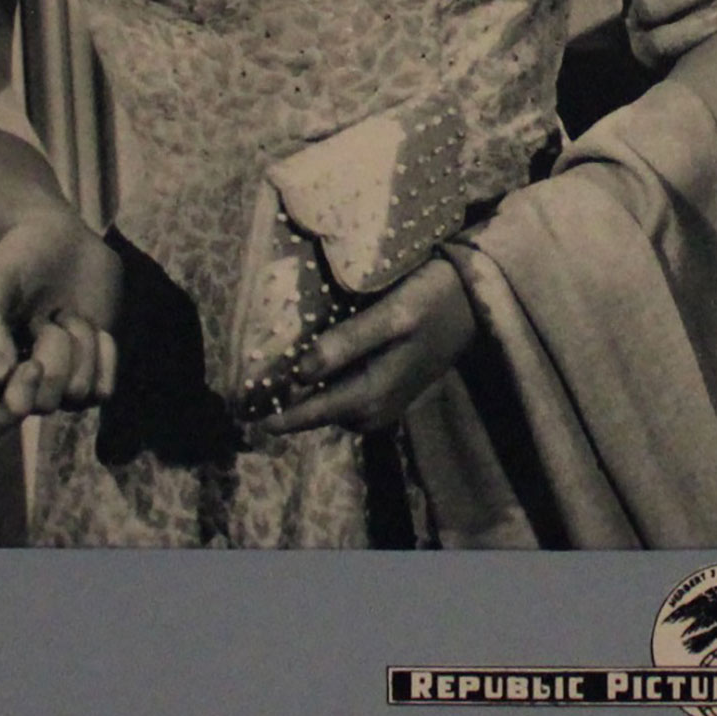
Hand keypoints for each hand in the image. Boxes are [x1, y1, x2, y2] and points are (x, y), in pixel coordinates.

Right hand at [0, 208, 122, 438]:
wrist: (60, 237)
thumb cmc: (15, 263)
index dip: (7, 413)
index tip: (29, 366)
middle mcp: (17, 386)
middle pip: (42, 406)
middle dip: (53, 357)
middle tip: (47, 320)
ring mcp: (57, 382)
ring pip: (77, 396)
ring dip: (79, 348)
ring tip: (65, 314)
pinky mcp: (91, 372)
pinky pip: (104, 390)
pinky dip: (103, 355)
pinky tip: (93, 325)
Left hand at [250, 255, 481, 437]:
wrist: (478, 301)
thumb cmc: (433, 300)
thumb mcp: (391, 316)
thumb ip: (346, 343)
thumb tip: (300, 373)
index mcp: (372, 395)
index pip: (310, 413)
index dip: (275, 414)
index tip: (239, 415)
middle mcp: (375, 410)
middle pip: (318, 412)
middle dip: (287, 401)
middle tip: (250, 386)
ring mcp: (383, 404)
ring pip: (331, 405)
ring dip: (307, 393)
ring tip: (275, 372)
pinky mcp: (388, 391)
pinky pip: (346, 396)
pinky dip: (328, 384)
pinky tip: (315, 363)